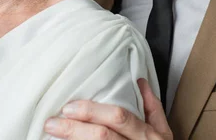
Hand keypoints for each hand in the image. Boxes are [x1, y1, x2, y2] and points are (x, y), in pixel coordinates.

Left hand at [44, 79, 172, 139]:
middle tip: (52, 123)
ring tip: (52, 133)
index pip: (118, 118)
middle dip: (74, 129)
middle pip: (101, 137)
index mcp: (147, 136)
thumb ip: (152, 107)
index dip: (92, 112)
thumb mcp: (163, 132)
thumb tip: (140, 81)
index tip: (69, 107)